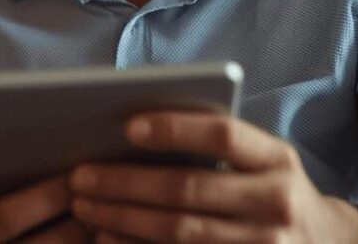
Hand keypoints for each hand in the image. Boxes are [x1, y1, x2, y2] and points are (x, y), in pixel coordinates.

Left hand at [67, 112, 357, 242]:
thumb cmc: (272, 190)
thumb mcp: (262, 161)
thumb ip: (216, 147)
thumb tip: (131, 133)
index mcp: (277, 160)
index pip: (223, 136)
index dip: (175, 129)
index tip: (127, 126)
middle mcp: (277, 202)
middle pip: (188, 189)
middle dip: (126, 182)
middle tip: (80, 176)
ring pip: (180, 231)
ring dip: (123, 218)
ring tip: (83, 206)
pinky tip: (107, 239)